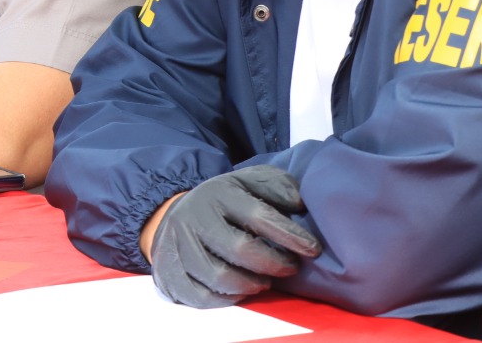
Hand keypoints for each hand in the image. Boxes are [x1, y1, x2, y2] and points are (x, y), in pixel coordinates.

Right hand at [149, 165, 321, 307]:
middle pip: (240, 249)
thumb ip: (276, 187)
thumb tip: (299, 203)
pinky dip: (227, 299)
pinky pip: (201, 296)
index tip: (313, 249)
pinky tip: (242, 290)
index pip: (258, 215)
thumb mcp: (249, 182)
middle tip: (291, 268)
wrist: (173, 214)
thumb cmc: (223, 202)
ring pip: (220, 277)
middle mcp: (194, 217)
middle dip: (273, 263)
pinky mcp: (168, 272)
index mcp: (218, 193)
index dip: (289, 235)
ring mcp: (178, 246)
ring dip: (251, 284)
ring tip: (266, 280)